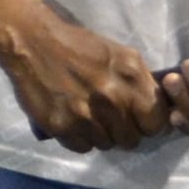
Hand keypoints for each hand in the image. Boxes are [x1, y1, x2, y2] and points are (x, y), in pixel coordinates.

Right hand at [0, 1, 175, 151]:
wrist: (32, 41)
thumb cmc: (78, 45)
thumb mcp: (120, 54)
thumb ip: (140, 81)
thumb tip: (157, 108)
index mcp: (131, 76)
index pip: (156, 123)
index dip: (148, 124)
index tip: (138, 120)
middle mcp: (112, 98)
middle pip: (131, 140)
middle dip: (123, 132)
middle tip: (109, 120)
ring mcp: (86, 114)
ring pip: (106, 145)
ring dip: (99, 135)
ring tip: (87, 117)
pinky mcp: (61, 126)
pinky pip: (82, 147)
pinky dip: (79, 138)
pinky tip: (72, 121)